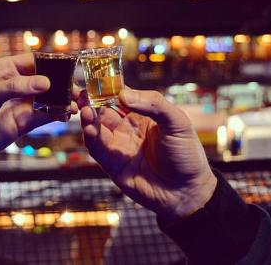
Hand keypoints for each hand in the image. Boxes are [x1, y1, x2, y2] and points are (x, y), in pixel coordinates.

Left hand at [0, 53, 76, 173]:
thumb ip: (16, 87)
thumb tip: (46, 83)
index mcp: (5, 70)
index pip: (34, 61)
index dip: (52, 63)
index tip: (69, 67)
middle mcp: (16, 85)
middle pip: (46, 80)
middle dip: (62, 84)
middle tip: (76, 90)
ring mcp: (21, 104)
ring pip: (49, 98)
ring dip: (63, 101)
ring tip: (76, 105)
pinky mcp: (24, 122)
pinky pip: (46, 115)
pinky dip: (58, 114)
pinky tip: (67, 115)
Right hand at [79, 88, 216, 221]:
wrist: (187, 192)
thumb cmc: (187, 154)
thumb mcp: (177, 122)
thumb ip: (154, 104)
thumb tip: (123, 94)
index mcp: (142, 114)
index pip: (120, 95)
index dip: (107, 87)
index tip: (96, 78)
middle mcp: (127, 128)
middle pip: (102, 110)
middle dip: (90, 101)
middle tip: (82, 94)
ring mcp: (119, 146)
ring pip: (97, 128)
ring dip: (88, 118)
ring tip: (85, 110)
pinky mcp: (112, 165)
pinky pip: (97, 149)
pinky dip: (90, 138)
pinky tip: (89, 128)